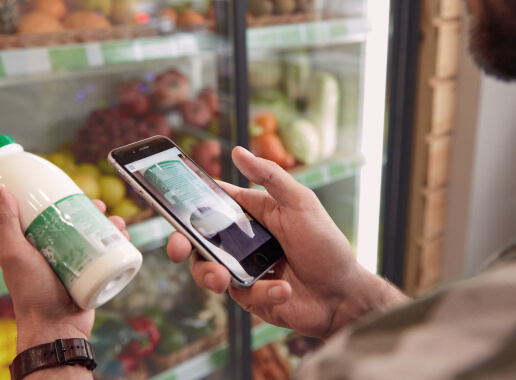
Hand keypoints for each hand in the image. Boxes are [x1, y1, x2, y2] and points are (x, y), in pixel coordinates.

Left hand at [0, 185, 128, 352]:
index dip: (62, 199)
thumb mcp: (15, 253)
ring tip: (117, 223)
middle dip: (91, 211)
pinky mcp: (91, 276)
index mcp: (33, 245)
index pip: (48, 214)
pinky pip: (107, 257)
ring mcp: (74, 264)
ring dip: (109, 227)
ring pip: (94, 238)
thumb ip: (6, 223)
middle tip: (100, 206)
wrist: (56, 328)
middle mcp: (54, 253)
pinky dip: (118, 245)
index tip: (73, 190)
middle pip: (76, 224)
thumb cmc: (31, 294)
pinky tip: (125, 238)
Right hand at [167, 147, 407, 338]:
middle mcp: (244, 242)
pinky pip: (240, 296)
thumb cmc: (326, 246)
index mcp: (253, 215)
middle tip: (179, 249)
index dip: (189, 204)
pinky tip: (283, 290)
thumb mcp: (301, 203)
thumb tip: (238, 150)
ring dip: (212, 275)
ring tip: (225, 279)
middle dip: (182, 245)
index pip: (213, 205)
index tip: (171, 205)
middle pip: (200, 241)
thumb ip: (270, 177)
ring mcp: (245, 271)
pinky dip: (262, 293)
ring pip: (209, 271)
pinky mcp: (252, 297)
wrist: (343, 296)